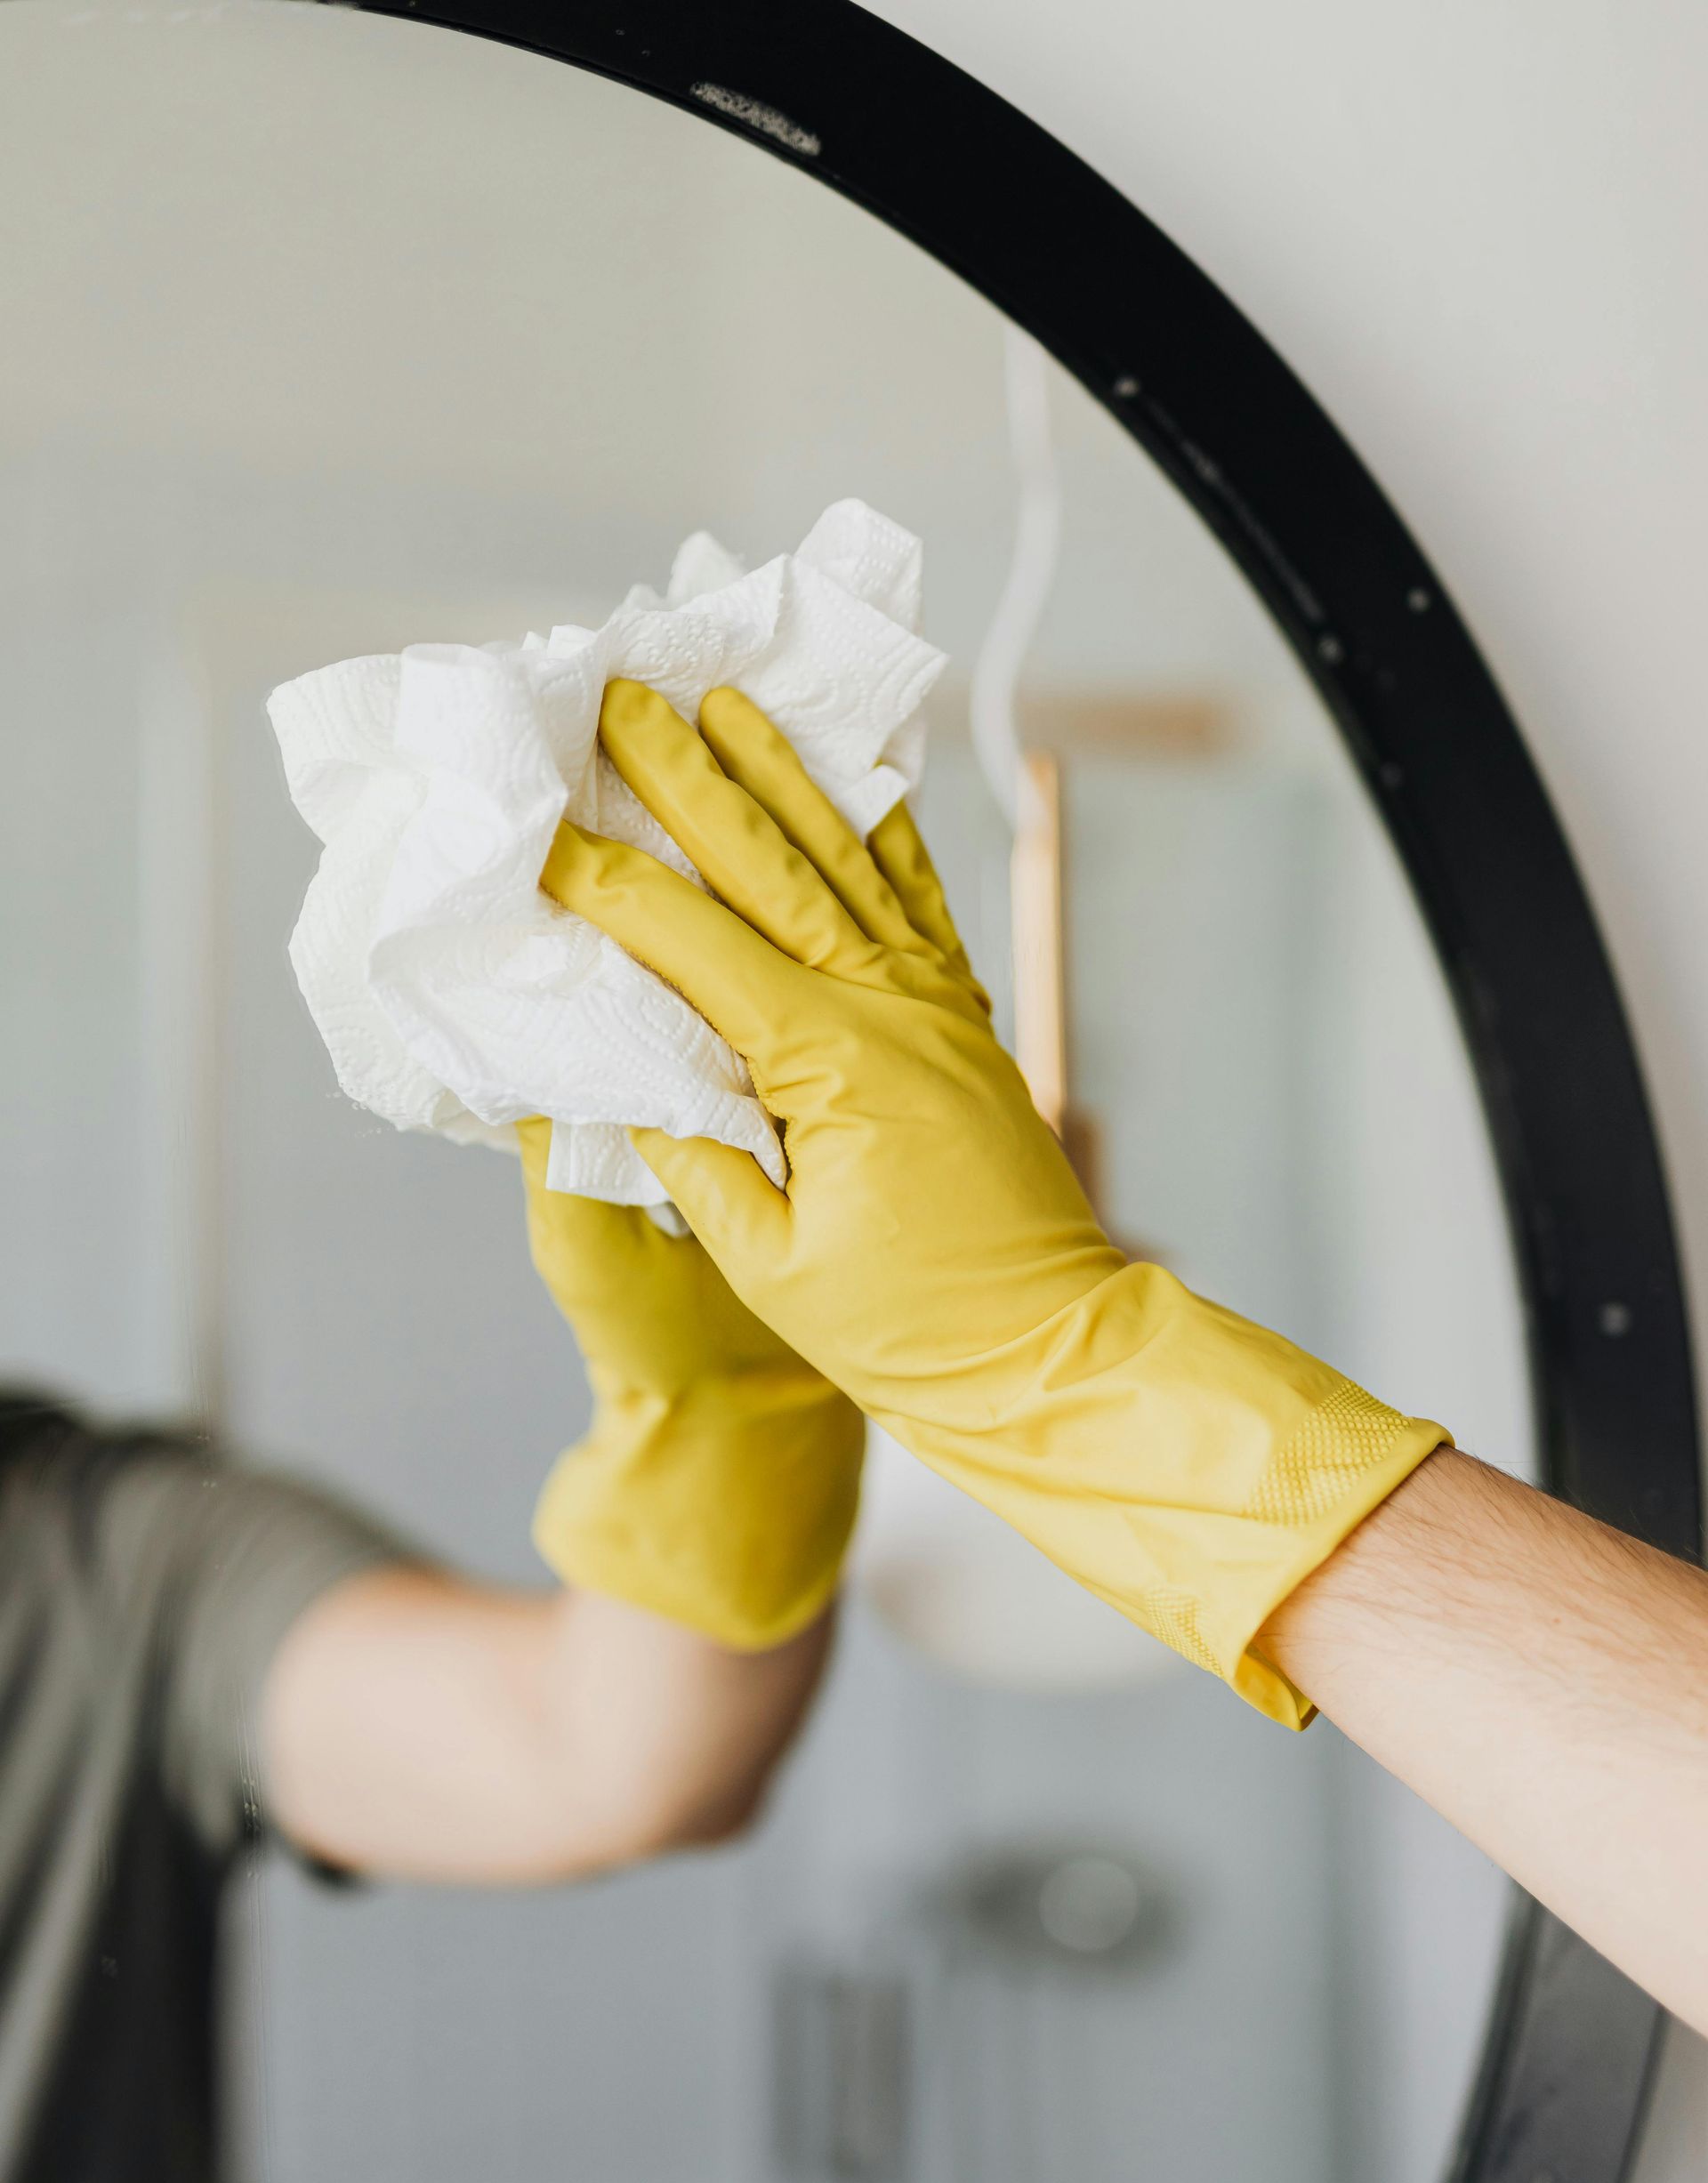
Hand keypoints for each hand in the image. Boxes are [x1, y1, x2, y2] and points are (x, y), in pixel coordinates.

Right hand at [541, 680, 1445, 1724]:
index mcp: (830, 1065)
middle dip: (687, 776)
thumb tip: (625, 1068)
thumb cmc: (910, 1333)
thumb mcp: (773, 1265)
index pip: (694, 946)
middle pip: (770, 865)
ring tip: (726, 699)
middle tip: (621, 693)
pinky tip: (856, 774)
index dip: (609, 884)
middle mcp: (890, 1007)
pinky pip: (919, 896)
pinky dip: (882, 827)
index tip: (538, 828)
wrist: (1052, 1354)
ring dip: (781, 773)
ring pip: (849, 858)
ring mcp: (937, 1003)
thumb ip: (695, 1158)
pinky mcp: (965, 1018)